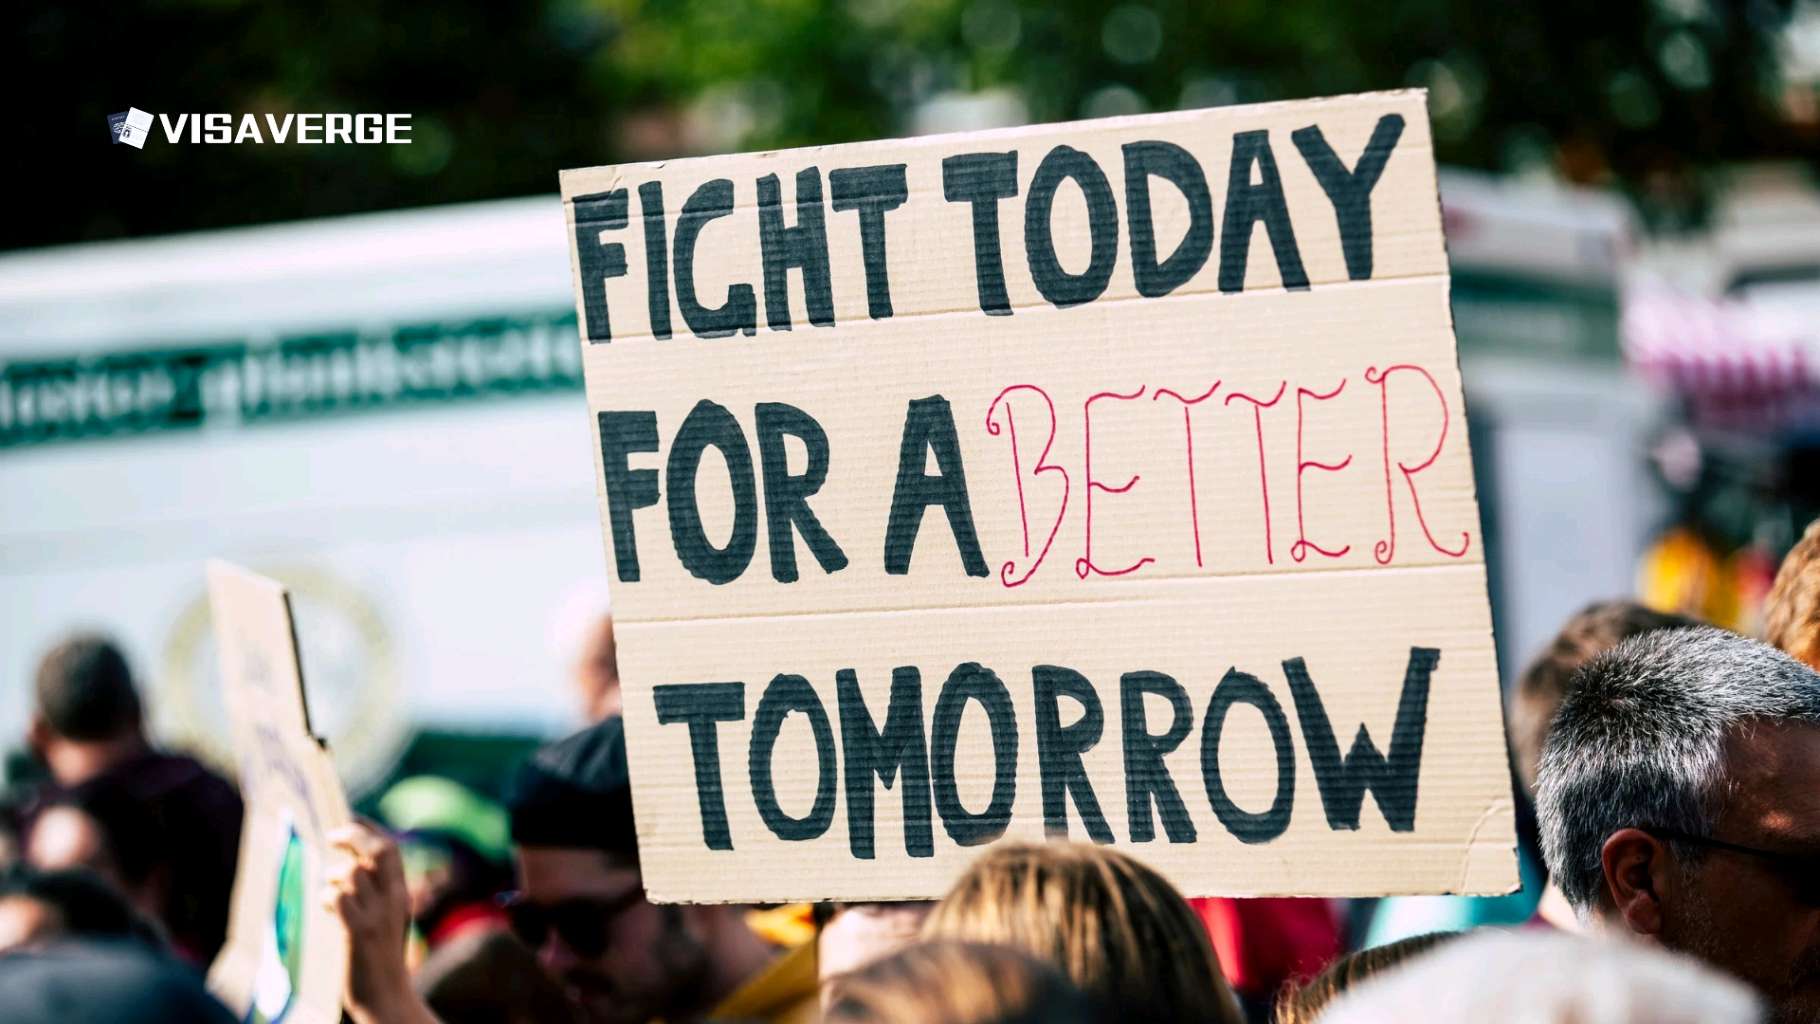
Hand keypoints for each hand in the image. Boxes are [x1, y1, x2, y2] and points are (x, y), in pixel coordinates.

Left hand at [325, 821, 440, 1023]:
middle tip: (332, 835)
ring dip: (333, 875)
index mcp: (400, 893)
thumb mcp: (385, 919)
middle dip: (354, 834)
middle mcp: (394, 899)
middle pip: (379, 850)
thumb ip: (374, 893)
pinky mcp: (359, 932)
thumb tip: (348, 868)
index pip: (390, 847)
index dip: (369, 827)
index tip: (350, 817)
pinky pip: (339, 898)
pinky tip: (326, 908)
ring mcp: (378, 915)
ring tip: (328, 888)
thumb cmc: (379, 958)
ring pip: (353, 872)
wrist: (387, 997)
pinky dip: (327, 897)